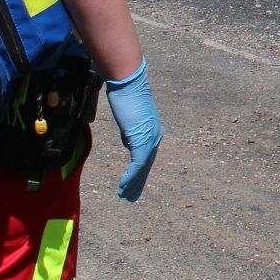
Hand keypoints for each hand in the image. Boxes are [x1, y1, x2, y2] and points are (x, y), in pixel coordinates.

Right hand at [103, 59, 162, 201]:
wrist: (128, 82)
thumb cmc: (126, 94)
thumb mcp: (129, 118)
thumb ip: (131, 131)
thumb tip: (129, 141)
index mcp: (153, 131)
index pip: (146, 156)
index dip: (139, 172)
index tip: (131, 183)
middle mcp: (155, 136)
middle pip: (147, 164)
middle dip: (138, 182)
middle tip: (130, 196)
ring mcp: (150, 138)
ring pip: (143, 167)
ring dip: (134, 183)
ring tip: (125, 196)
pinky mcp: (142, 139)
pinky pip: (138, 163)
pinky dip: (131, 176)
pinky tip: (124, 186)